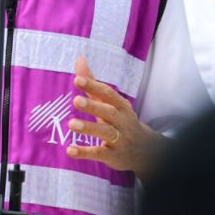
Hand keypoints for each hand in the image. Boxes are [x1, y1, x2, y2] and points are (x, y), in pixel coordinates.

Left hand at [65, 56, 166, 179]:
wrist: (144, 150)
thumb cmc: (120, 120)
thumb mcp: (109, 102)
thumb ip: (92, 83)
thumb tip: (79, 59)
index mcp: (120, 105)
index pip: (107, 93)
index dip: (93, 86)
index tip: (77, 80)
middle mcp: (121, 121)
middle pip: (108, 112)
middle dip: (93, 106)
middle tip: (76, 101)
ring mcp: (119, 139)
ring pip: (105, 132)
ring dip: (89, 127)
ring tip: (71, 124)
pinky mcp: (113, 155)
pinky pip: (99, 153)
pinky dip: (85, 152)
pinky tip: (70, 150)